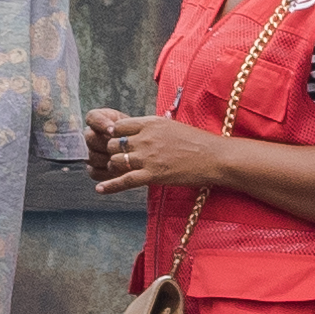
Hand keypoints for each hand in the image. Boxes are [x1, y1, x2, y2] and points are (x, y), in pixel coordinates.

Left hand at [86, 108, 229, 191]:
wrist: (214, 157)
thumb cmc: (197, 142)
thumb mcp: (172, 126)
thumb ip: (154, 128)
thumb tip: (142, 130)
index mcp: (151, 123)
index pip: (119, 126)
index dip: (113, 134)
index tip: (112, 140)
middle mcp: (146, 138)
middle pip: (113, 144)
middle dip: (112, 152)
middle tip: (116, 158)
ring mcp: (148, 157)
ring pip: (116, 161)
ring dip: (114, 167)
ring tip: (117, 170)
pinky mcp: (153, 175)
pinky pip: (124, 180)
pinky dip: (110, 186)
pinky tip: (100, 189)